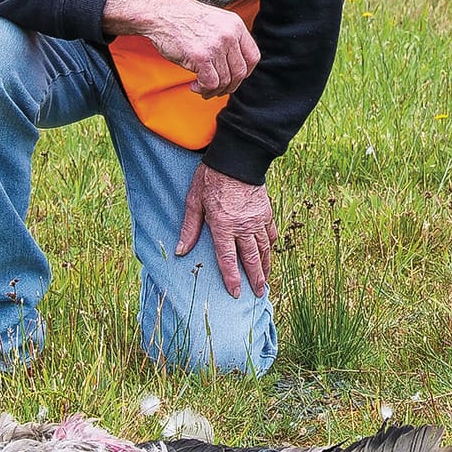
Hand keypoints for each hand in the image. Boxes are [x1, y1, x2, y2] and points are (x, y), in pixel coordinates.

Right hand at [103, 0, 258, 98]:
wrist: (160, 12)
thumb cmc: (182, 17)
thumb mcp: (215, 20)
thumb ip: (229, 38)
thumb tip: (235, 64)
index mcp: (235, 25)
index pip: (253, 57)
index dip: (245, 72)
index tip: (235, 78)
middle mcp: (229, 35)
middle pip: (240, 72)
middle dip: (229, 86)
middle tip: (217, 89)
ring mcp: (216, 46)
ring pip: (225, 80)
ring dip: (213, 89)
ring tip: (202, 87)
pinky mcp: (201, 57)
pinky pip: (210, 83)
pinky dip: (203, 89)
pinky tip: (195, 85)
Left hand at [175, 164, 276, 298]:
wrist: (236, 158)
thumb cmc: (211, 178)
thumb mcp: (194, 201)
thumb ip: (189, 228)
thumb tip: (181, 251)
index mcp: (223, 226)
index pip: (228, 259)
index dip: (232, 278)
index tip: (236, 293)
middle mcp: (243, 226)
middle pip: (251, 258)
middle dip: (255, 278)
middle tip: (258, 293)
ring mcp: (257, 219)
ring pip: (264, 248)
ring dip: (266, 266)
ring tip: (266, 280)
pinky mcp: (266, 211)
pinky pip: (270, 233)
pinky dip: (270, 245)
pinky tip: (270, 252)